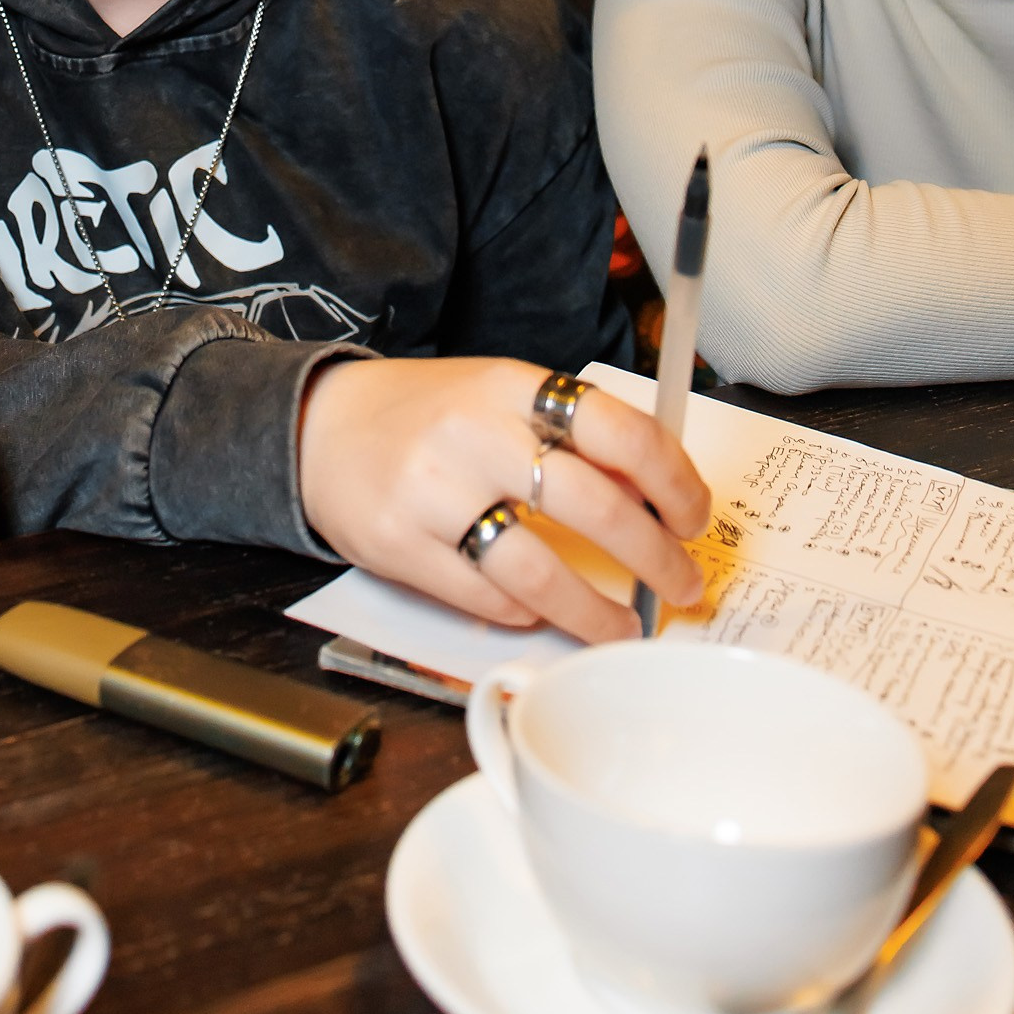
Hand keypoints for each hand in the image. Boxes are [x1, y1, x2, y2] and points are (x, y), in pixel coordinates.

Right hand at [297, 356, 709, 642]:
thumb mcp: (499, 397)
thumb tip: (656, 496)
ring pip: (540, 570)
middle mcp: (474, 432)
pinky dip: (526, 614)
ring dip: (596, 612)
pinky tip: (542, 615)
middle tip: (681, 584)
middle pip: (592, 505)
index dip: (673, 481)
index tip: (695, 519)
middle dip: (654, 557)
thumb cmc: (426, 416)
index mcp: (510, 385)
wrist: (317, 428)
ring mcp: (434, 492)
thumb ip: (570, 437)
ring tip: (623, 628)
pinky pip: (486, 598)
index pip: (617, 429)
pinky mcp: (401, 545)